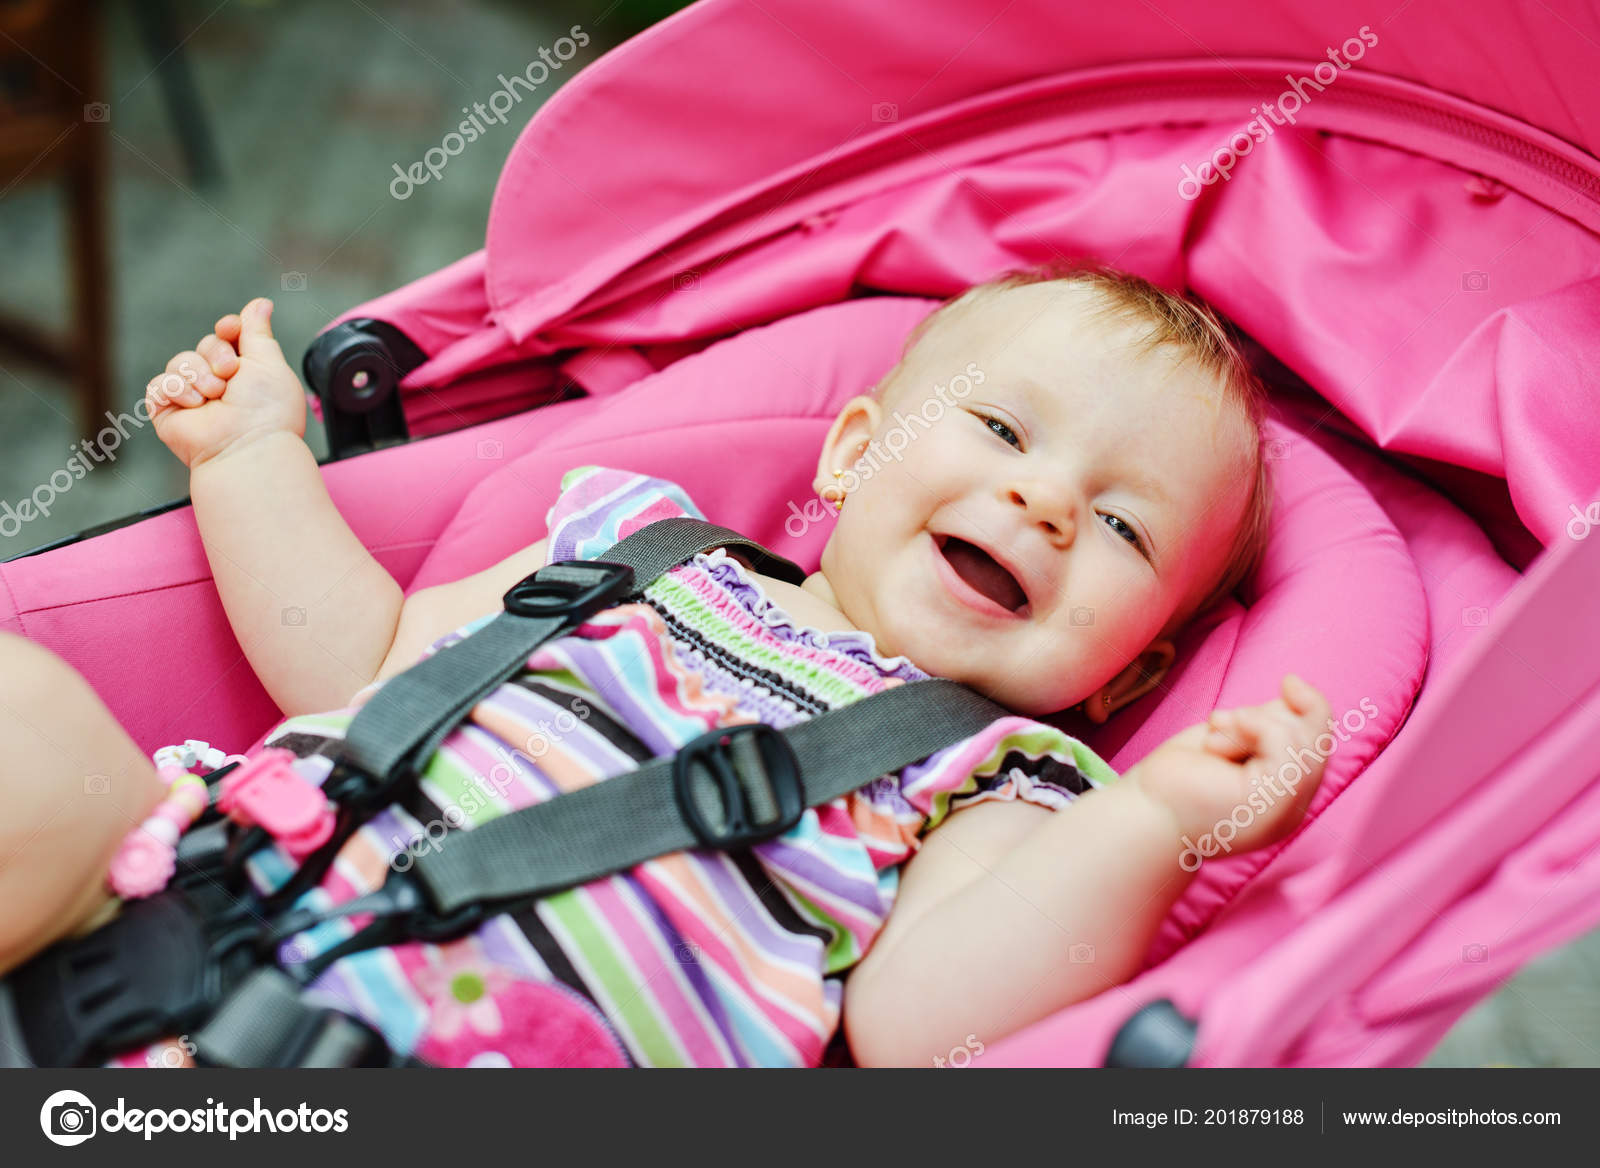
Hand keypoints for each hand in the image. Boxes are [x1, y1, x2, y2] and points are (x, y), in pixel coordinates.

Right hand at [145, 298, 306, 469]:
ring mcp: (193, 398)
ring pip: (181, 361)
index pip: (228, 334)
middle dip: (217, 353)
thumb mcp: (269, 362)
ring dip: (198, 374)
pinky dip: (178, 390)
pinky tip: (196, 404)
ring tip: (215, 395)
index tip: (232, 330)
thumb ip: (258, 332)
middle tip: (230, 374)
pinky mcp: (169, 411)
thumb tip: (260, 303)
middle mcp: (221, 384)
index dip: (228, 328)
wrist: (246, 446)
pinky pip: (160, 384)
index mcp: (247, 372)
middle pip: (206, 344)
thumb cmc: (267, 410)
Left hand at [1122, 674, 1332, 864]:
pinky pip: (1286, 743)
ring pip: (1304, 739)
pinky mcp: (1274, 805)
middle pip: (1318, 739)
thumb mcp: (1230, 741)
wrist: (1142, 814)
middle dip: (1269, 715)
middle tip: (1218, 724)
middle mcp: (1293, 811)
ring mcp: (1287, 812)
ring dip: (1255, 721)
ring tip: (1214, 738)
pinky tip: (1218, 740)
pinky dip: (1255, 726)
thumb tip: (1296, 688)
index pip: (1320, 745)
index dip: (1312, 708)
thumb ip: (1268, 725)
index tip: (1289, 680)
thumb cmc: (1176, 779)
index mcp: (1284, 800)